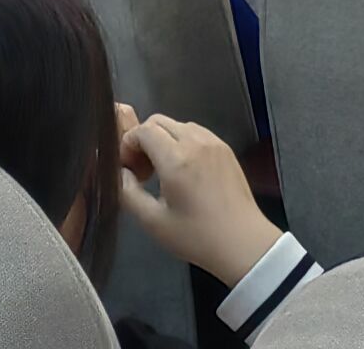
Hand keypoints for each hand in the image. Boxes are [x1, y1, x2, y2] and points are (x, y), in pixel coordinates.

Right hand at [113, 108, 281, 287]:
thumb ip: (128, 193)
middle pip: (159, 121)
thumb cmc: (195, 236)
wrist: (242, 242)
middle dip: (143, 140)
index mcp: (177, 158)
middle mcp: (196, 142)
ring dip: (163, 140)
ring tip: (162, 172)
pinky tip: (184, 171)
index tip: (128, 169)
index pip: (144, 130)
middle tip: (142, 171)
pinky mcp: (226, 148)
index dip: (128, 144)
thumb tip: (121, 172)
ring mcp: (214, 142)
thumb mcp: (153, 222)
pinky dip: (182, 142)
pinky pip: (196, 132)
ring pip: (178, 125)